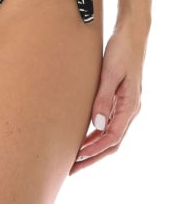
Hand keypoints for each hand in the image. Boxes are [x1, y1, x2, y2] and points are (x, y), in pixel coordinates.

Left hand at [69, 23, 146, 174]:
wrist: (132, 34)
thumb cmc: (121, 50)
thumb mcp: (110, 74)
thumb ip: (103, 99)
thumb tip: (96, 125)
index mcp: (130, 105)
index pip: (111, 137)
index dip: (93, 150)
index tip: (76, 159)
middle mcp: (130, 109)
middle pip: (112, 143)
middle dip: (92, 157)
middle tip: (72, 169)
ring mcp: (126, 106)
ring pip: (110, 136)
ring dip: (93, 148)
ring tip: (75, 158)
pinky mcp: (120, 101)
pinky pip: (109, 125)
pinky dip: (96, 136)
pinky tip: (83, 138)